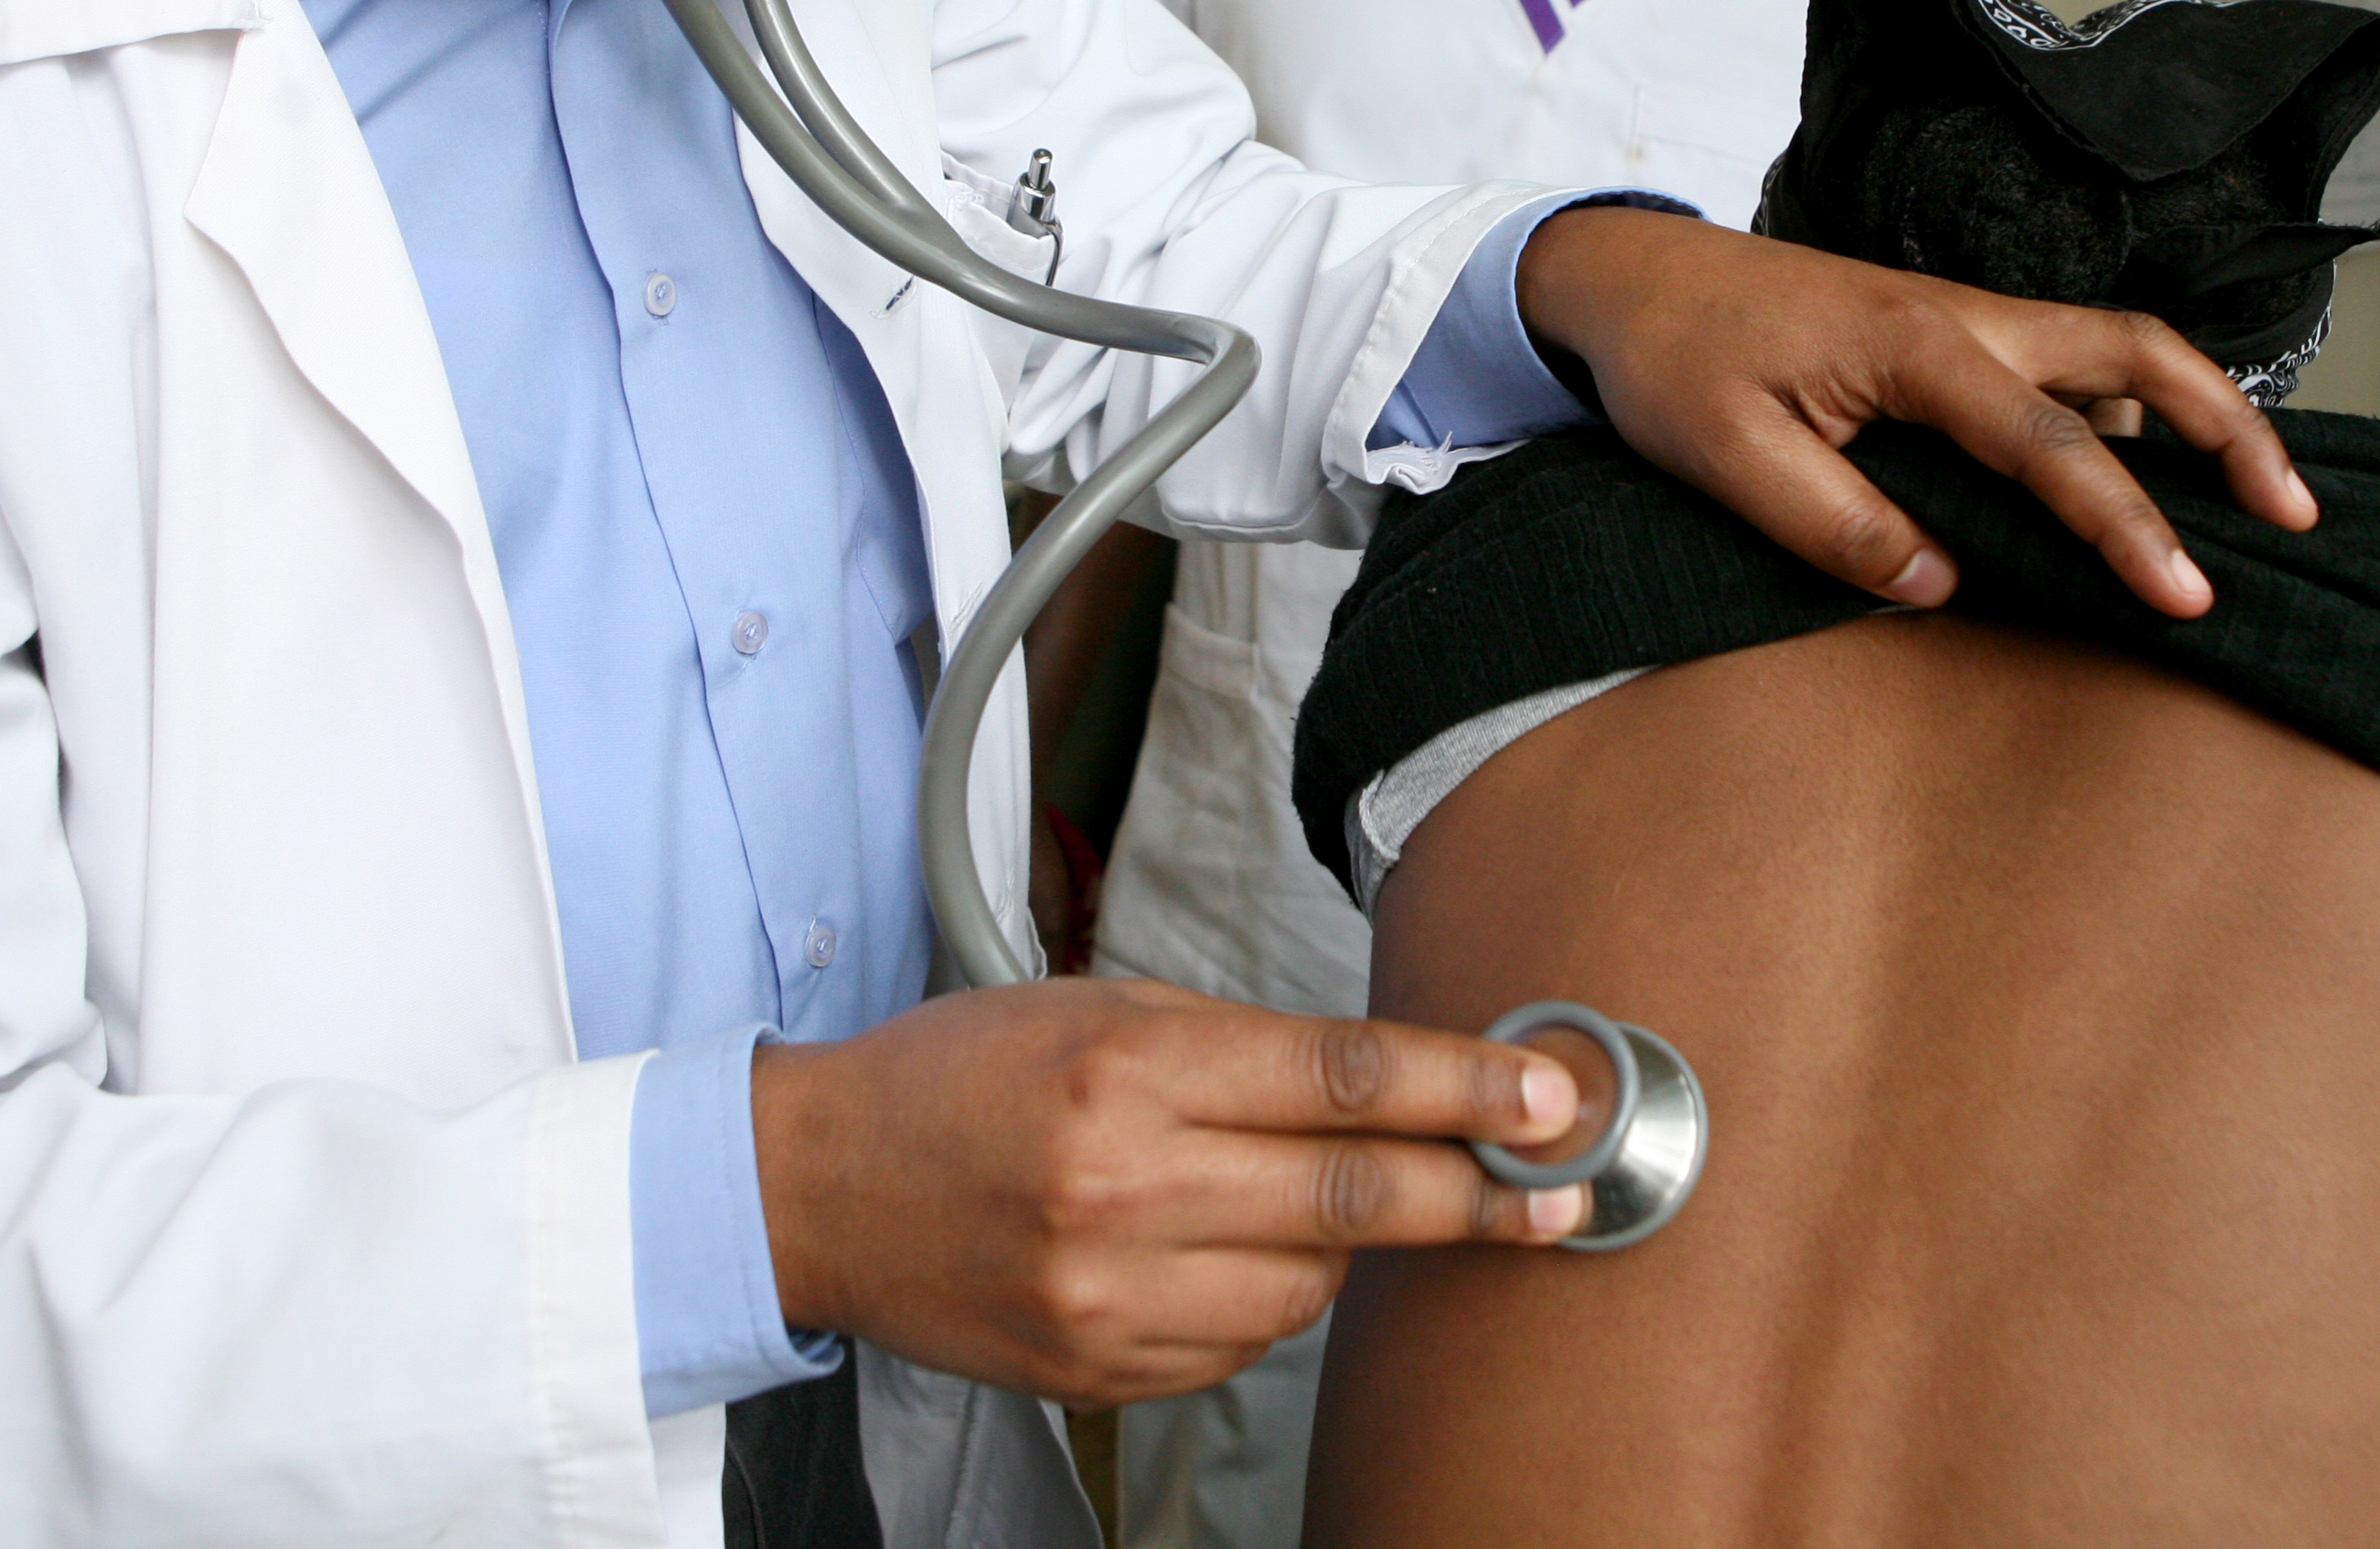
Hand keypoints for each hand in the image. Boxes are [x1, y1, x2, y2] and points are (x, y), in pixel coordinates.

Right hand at [752, 979, 1587, 1404]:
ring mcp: (1110, 1297)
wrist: (817, 1190)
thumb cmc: (958, 1078)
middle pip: (1355, 1197)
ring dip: (1352, 1247)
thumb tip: (1395, 1082)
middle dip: (1479, 1192)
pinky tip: (1227, 1252)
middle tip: (1563, 1185)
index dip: (1466, 1089)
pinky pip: (1245, 1346)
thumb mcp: (1097, 1009)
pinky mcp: (1101, 1371)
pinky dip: (1267, 1299)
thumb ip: (1241, 1047)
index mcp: (1127, 1073)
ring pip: (1312, 1288)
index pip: (1341, 1080)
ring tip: (1317, 1198)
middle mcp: (1123, 1189)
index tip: (1553, 1098)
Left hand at [1514, 206, 2314, 617]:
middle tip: (2296, 515)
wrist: (1632, 279)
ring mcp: (1967, 318)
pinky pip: (2068, 362)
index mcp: (1918, 347)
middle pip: (2139, 351)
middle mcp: (1966, 318)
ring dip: (2195, 410)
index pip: (2052, 446)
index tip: (2186, 597)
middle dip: (2231, 428)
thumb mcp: (1728, 459)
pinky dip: (2132, 405)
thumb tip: (1943, 585)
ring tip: (2257, 499)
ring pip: (2116, 349)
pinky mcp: (1954, 332)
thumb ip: (1835, 522)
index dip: (2127, 526)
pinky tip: (2145, 465)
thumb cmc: (1676, 364)